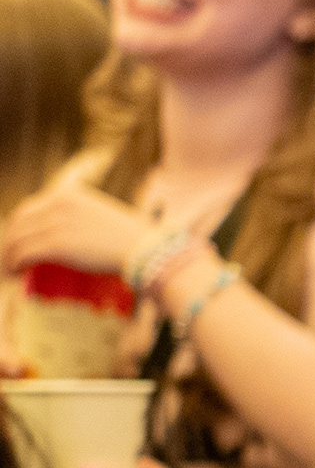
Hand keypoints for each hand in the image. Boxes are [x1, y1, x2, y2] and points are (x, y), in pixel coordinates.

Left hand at [1, 177, 162, 279]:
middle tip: (10, 261)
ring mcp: (55, 223)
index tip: (18, 245)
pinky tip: (15, 273)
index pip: (28, 209)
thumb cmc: (132, 239)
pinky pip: (23, 253)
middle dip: (9, 243)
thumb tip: (69, 236)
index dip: (18, 229)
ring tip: (9, 271)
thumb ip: (80, 218)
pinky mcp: (56, 244)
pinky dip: (14, 265)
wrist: (148, 249)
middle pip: (18, 224)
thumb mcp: (101, 216)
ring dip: (8, 257)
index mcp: (67, 193)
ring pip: (16, 240)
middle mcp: (57, 203)